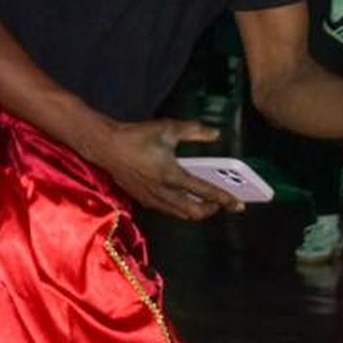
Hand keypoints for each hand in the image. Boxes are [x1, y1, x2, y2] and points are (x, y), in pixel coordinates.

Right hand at [86, 119, 240, 220]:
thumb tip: (216, 134)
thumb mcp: (169, 128)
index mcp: (171, 175)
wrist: (104, 146)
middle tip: (223, 203)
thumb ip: (195, 131)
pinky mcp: (142, 199)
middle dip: (211, 210)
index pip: (204, 192)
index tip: (238, 205)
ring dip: (196, 212)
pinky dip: (181, 209)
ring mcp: (150, 199)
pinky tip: (185, 200)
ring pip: (179, 214)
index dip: (224, 199)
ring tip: (208, 203)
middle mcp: (162, 192)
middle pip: (193, 212)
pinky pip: (167, 210)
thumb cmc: (137, 136)